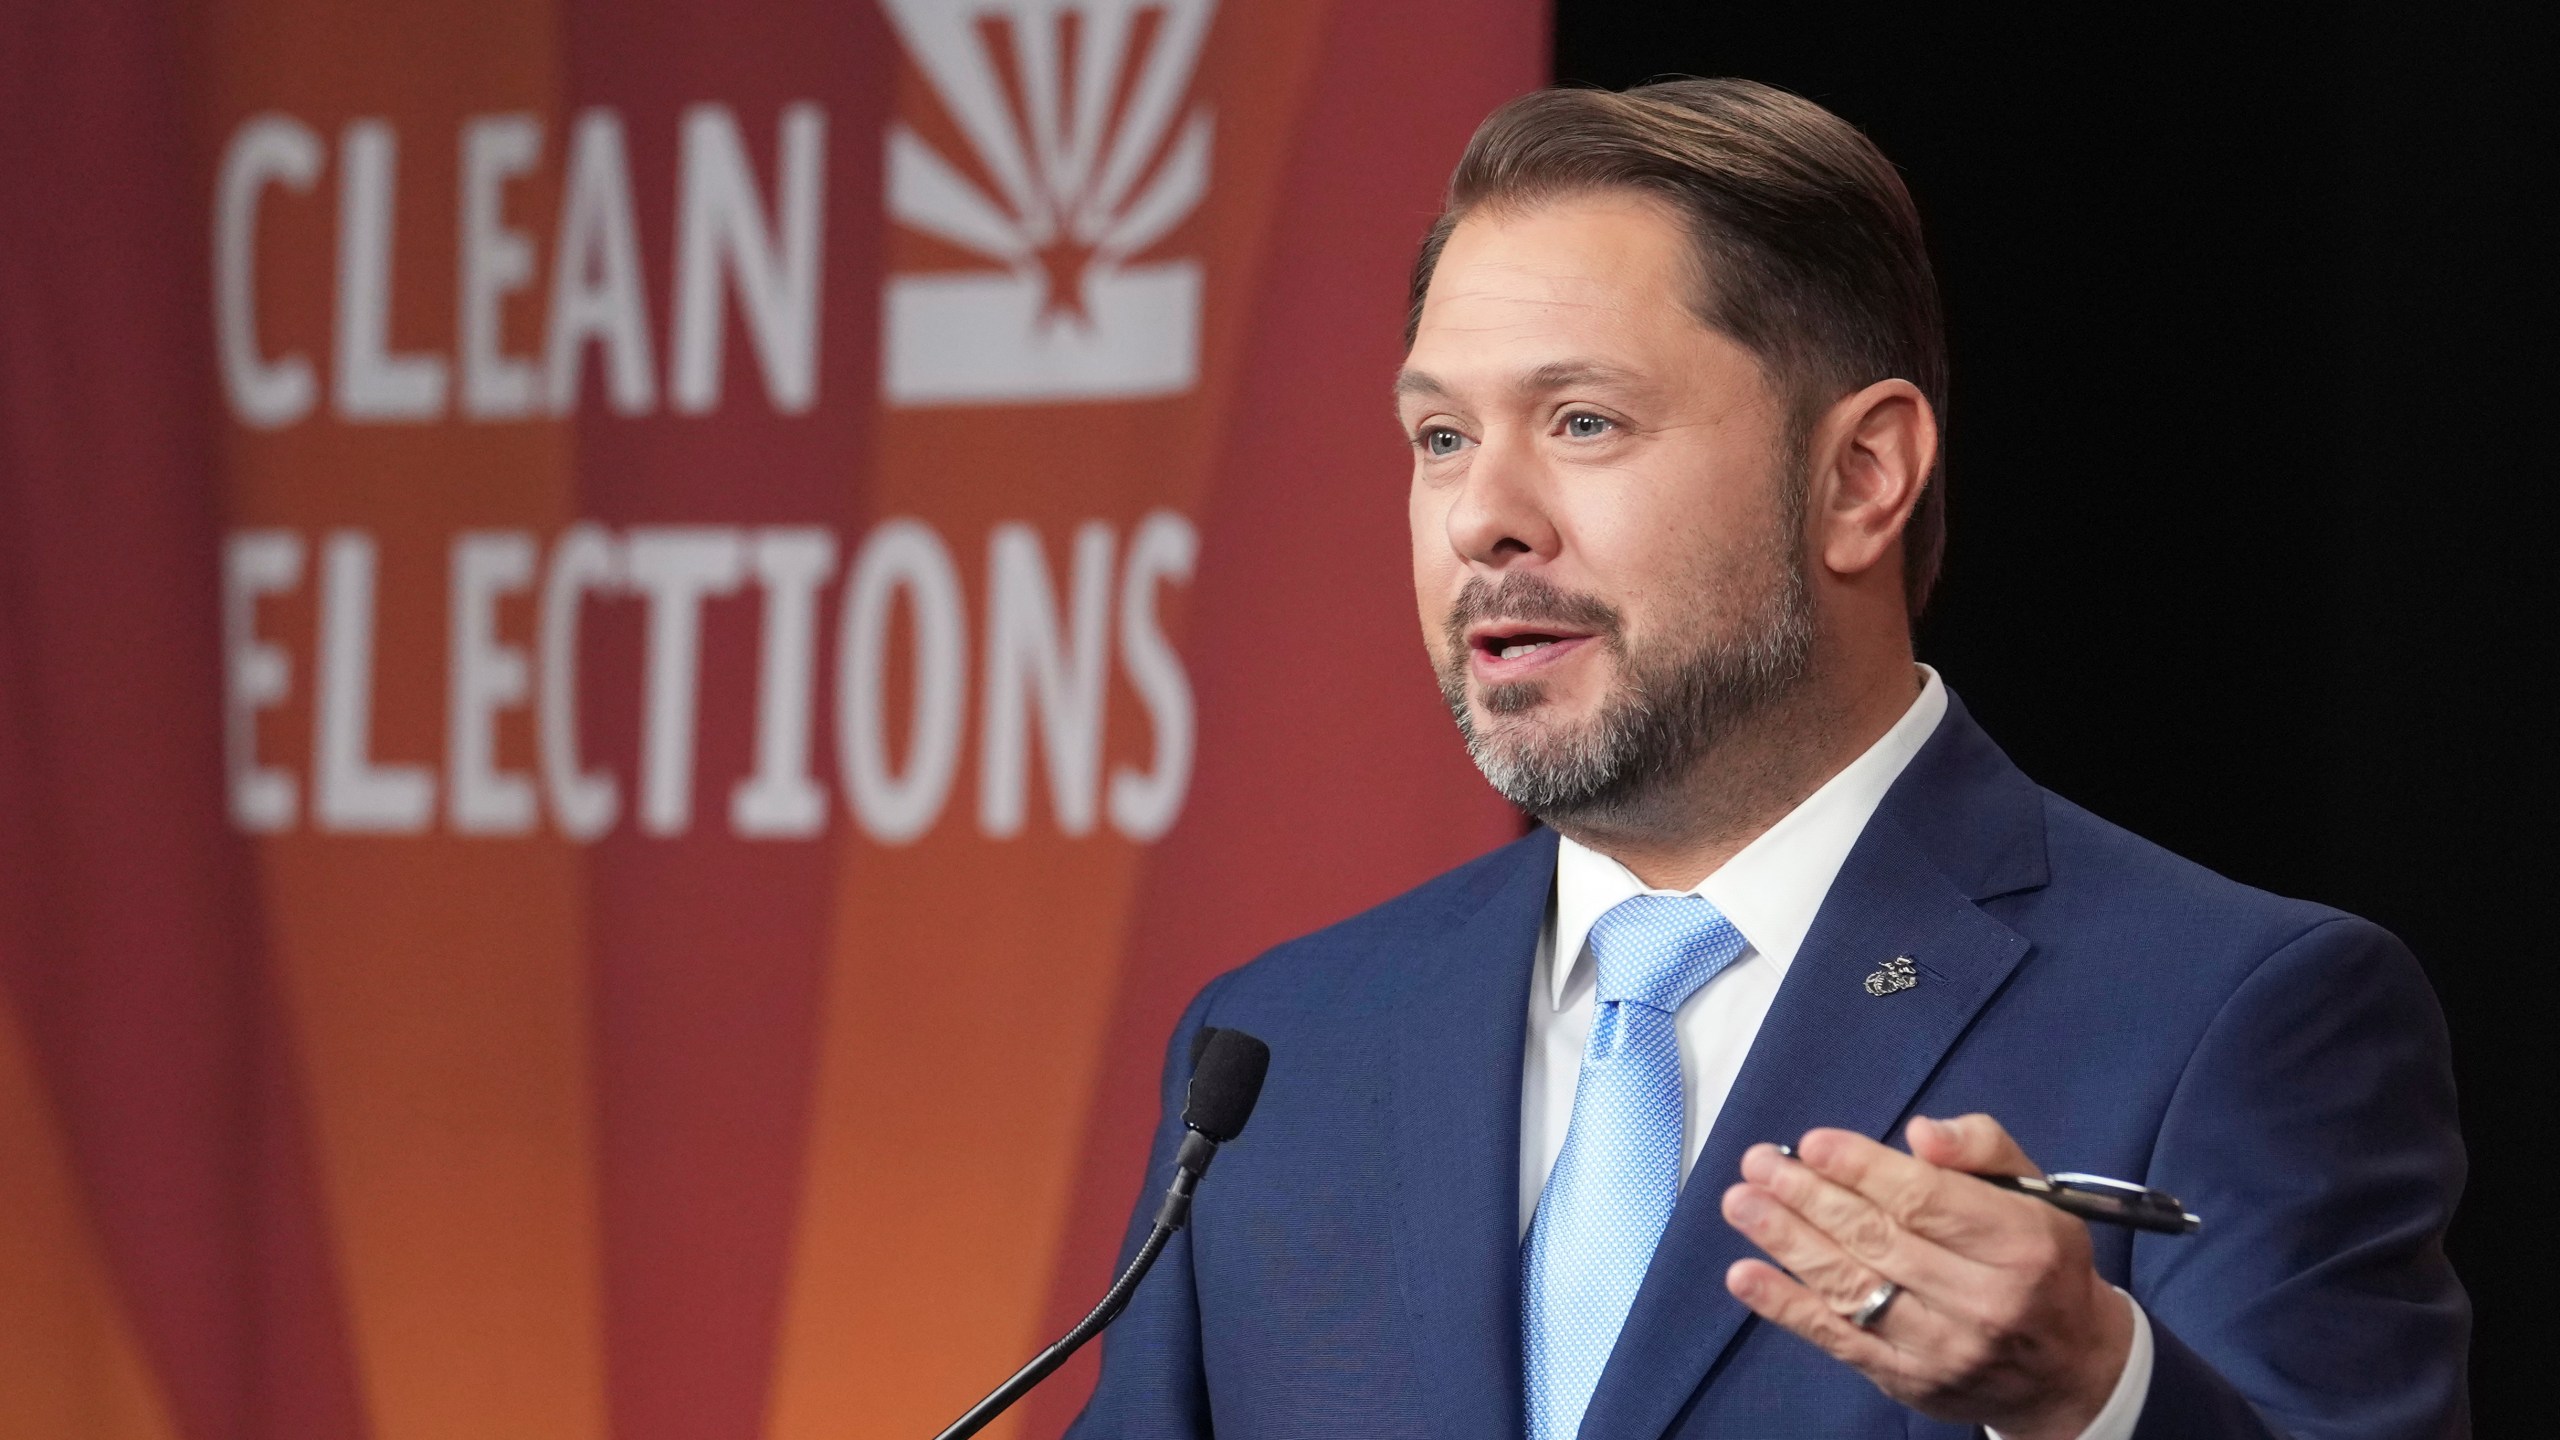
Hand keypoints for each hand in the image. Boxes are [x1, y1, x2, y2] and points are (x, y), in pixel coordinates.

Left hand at [1719, 1115, 2133, 1439]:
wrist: (2069, 1370)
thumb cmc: (2039, 1260)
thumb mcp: (2034, 1192)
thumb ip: (1981, 1148)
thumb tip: (1922, 1133)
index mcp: (2021, 1243)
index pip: (1926, 1200)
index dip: (1862, 1169)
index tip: (1812, 1143)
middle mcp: (1985, 1300)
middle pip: (1879, 1239)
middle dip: (1808, 1197)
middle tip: (1759, 1163)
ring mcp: (1944, 1348)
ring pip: (1851, 1287)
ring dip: (1786, 1242)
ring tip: (1742, 1204)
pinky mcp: (1909, 1381)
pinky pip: (1839, 1339)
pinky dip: (1786, 1307)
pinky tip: (1745, 1275)